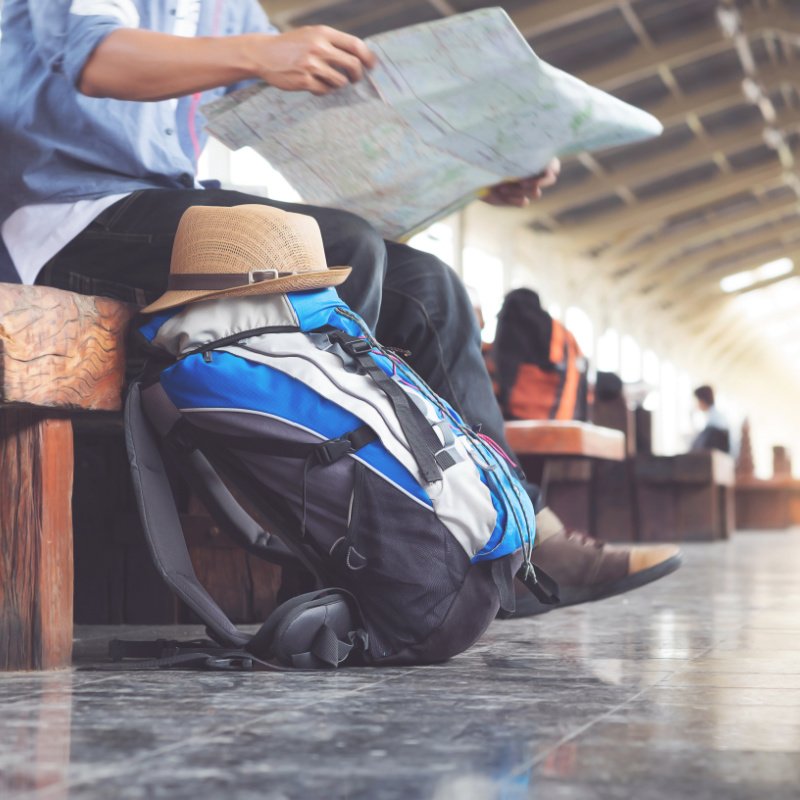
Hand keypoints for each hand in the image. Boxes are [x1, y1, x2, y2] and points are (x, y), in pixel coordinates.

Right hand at [247, 26, 376, 94]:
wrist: (263, 54)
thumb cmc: (291, 45)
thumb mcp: (311, 34)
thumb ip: (332, 42)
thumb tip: (359, 56)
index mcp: (323, 33)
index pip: (355, 45)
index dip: (368, 57)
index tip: (372, 66)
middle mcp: (319, 47)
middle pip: (353, 65)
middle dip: (357, 75)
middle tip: (354, 79)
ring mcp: (311, 65)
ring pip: (340, 82)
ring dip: (338, 85)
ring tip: (328, 81)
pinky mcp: (304, 81)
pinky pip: (325, 91)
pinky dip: (324, 91)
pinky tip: (315, 85)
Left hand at [481, 158, 560, 206]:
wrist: (470, 172)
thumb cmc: (485, 156)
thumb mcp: (500, 150)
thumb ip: (518, 151)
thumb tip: (533, 151)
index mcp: (531, 158)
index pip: (554, 164)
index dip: (550, 168)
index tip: (540, 169)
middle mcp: (532, 173)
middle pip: (550, 180)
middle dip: (537, 180)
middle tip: (520, 181)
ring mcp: (525, 187)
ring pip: (536, 192)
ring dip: (521, 189)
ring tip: (502, 186)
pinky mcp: (516, 199)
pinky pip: (524, 202)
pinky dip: (515, 199)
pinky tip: (501, 191)